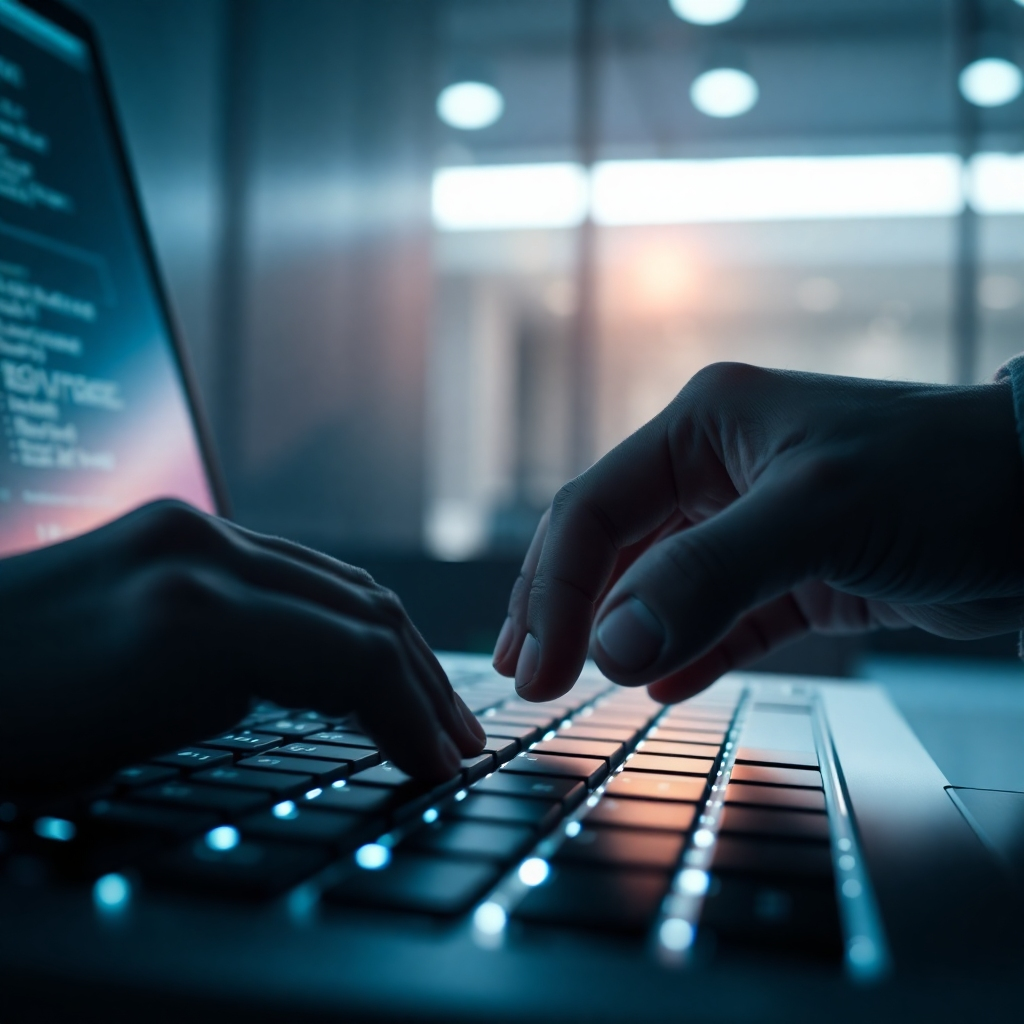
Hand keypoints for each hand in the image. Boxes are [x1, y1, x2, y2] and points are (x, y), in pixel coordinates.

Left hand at [0, 500, 483, 791]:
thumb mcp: (123, 756)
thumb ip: (242, 706)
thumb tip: (320, 698)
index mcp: (190, 618)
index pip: (358, 657)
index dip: (418, 718)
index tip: (442, 768)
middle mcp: (200, 551)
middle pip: (363, 610)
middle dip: (424, 680)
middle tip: (459, 738)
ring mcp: (187, 528)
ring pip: (336, 581)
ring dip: (394, 642)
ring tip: (426, 696)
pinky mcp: (174, 527)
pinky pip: (292, 568)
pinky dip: (342, 615)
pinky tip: (353, 649)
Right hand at [492, 363, 1023, 703]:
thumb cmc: (951, 478)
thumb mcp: (819, 514)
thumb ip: (708, 576)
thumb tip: (610, 647)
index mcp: (705, 426)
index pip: (595, 509)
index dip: (553, 588)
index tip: (537, 666)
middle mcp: (719, 468)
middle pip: (611, 544)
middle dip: (563, 609)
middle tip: (527, 675)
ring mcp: (754, 523)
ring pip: (656, 583)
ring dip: (614, 632)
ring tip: (569, 680)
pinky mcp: (795, 573)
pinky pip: (717, 617)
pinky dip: (683, 651)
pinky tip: (656, 683)